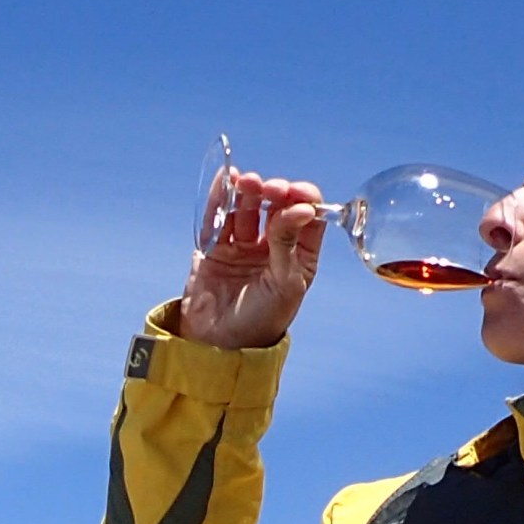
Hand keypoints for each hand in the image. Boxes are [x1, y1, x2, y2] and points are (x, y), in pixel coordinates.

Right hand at [178, 172, 327, 350]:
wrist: (219, 344)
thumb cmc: (261, 321)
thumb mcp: (284, 285)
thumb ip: (288, 244)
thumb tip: (302, 208)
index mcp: (299, 257)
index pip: (307, 217)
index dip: (304, 199)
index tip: (296, 193)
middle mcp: (273, 247)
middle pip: (276, 206)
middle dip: (274, 192)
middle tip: (269, 190)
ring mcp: (243, 246)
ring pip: (247, 208)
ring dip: (248, 191)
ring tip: (246, 182)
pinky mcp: (215, 247)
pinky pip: (219, 216)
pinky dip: (221, 196)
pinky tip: (226, 179)